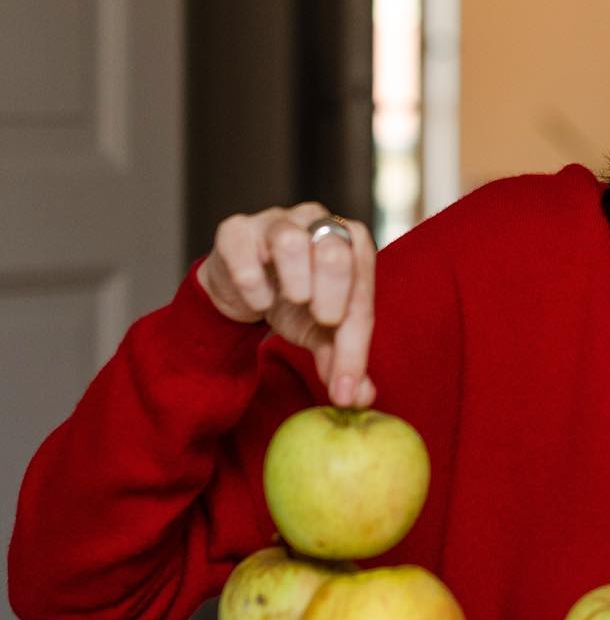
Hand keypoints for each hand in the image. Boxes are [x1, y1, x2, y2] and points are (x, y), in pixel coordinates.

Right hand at [199, 203, 376, 408]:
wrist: (242, 288)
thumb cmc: (292, 304)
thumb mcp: (319, 334)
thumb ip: (341, 360)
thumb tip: (359, 397)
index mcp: (351, 245)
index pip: (362, 292)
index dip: (356, 346)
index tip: (343, 387)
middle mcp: (318, 223)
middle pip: (336, 251)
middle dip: (334, 294)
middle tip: (323, 322)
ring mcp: (276, 221)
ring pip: (291, 239)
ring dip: (294, 279)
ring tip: (289, 301)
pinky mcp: (236, 230)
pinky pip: (244, 249)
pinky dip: (250, 281)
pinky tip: (256, 299)